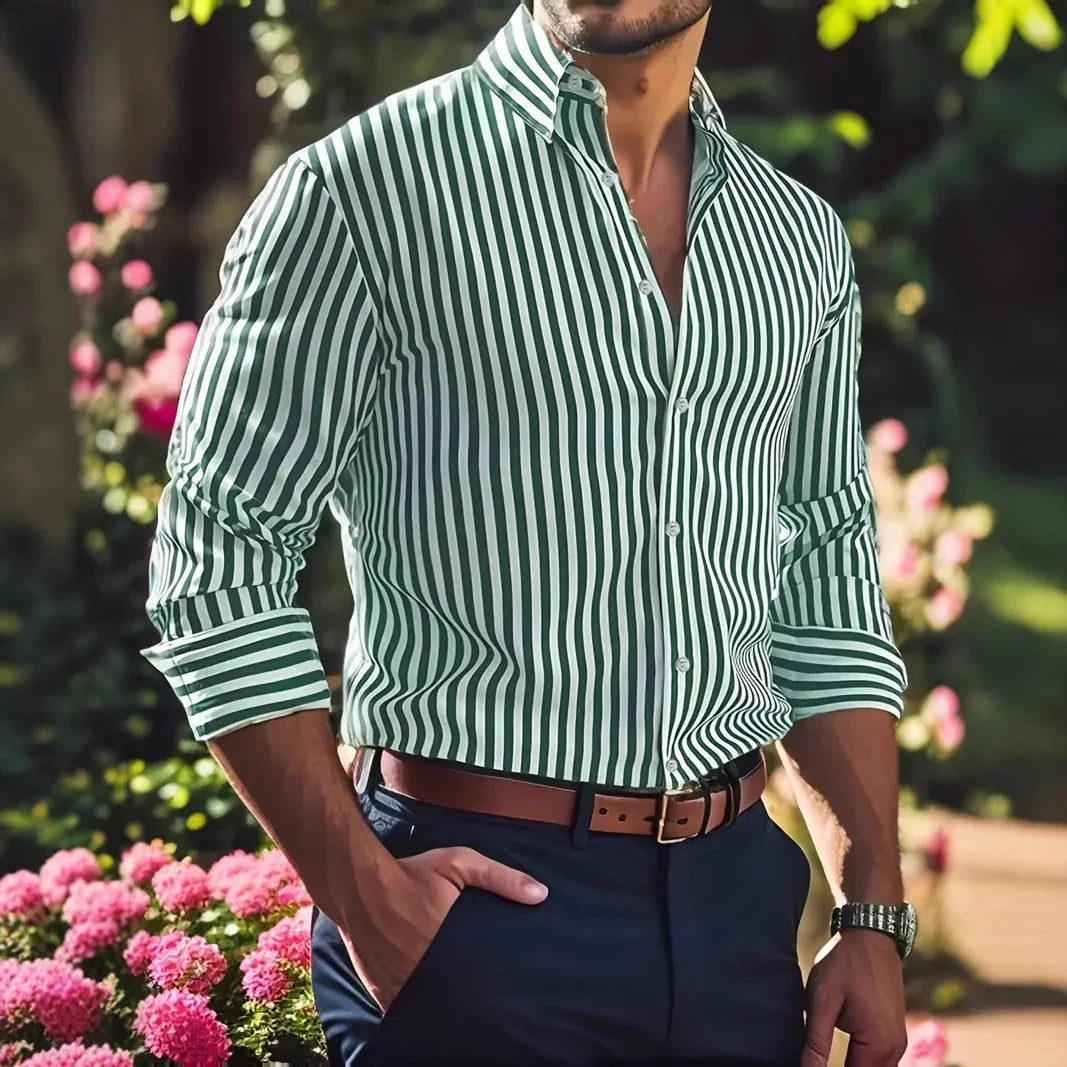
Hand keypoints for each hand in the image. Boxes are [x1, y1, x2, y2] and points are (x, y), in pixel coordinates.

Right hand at [339, 845, 547, 1012]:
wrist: (359, 881)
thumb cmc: (412, 872)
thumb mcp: (459, 863)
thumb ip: (500, 878)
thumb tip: (541, 894)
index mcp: (446, 943)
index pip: (477, 979)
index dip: (491, 989)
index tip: (503, 990)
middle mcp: (422, 970)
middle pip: (454, 999)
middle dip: (468, 1001)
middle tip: (484, 1001)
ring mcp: (399, 984)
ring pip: (427, 1009)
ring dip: (441, 1008)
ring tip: (459, 1011)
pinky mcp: (380, 989)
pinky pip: (401, 1010)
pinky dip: (414, 1011)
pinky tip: (426, 1011)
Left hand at [802, 930, 906, 1066]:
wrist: (871, 934)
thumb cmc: (845, 962)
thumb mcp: (822, 1000)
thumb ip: (816, 1042)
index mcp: (878, 1045)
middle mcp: (894, 1050)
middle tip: (813, 1059)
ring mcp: (897, 1042)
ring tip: (821, 1060)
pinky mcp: (893, 1033)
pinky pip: (879, 1061)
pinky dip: (861, 1063)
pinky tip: (841, 1057)